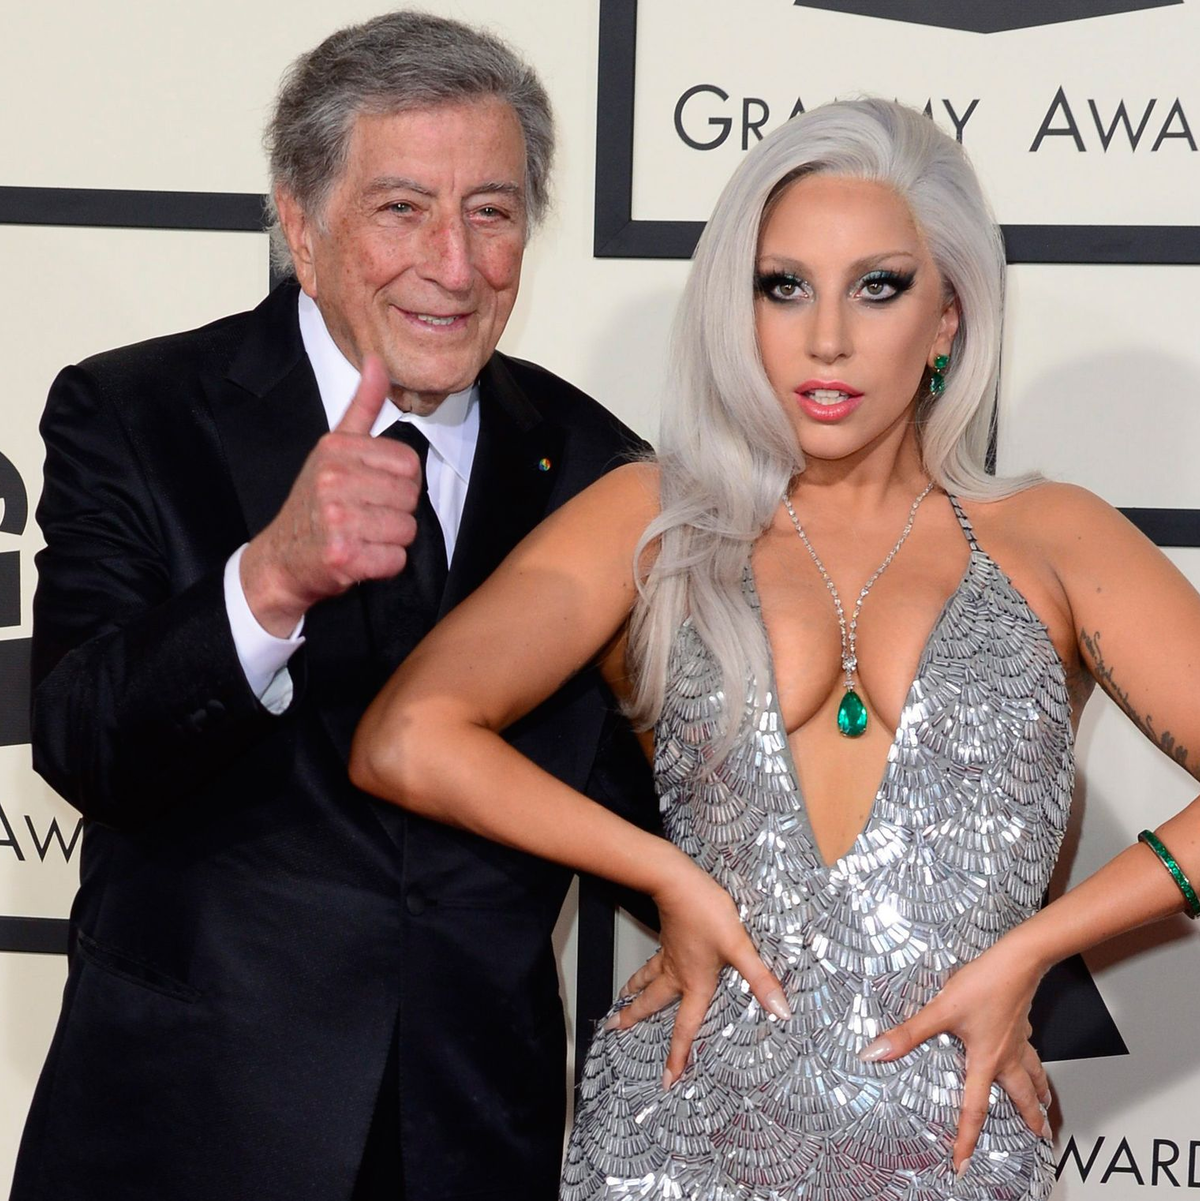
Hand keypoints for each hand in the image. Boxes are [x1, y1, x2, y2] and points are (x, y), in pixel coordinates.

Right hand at [241, 355, 421, 634]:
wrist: (280, 559)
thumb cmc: (314, 504)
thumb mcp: (333, 449)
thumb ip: (362, 407)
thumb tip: (378, 361)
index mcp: (336, 449)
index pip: (410, 463)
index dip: (400, 483)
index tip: (372, 492)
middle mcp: (332, 479)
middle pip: (411, 497)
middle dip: (396, 513)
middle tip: (365, 518)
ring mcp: (336, 517)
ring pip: (407, 529)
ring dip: (391, 541)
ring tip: (361, 537)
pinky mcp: (342, 555)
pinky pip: (396, 560)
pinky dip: (384, 566)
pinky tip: (359, 559)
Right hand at [605, 857, 790, 1088]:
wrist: (676, 881)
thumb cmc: (706, 913)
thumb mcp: (739, 947)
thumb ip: (760, 979)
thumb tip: (782, 1011)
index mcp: (694, 983)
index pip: (685, 1027)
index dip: (677, 1055)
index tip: (666, 1079)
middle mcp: (677, 973)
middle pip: (652, 1002)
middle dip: (634, 1018)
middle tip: (616, 1029)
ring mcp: (670, 953)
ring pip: (647, 978)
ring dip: (634, 992)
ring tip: (621, 1000)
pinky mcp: (668, 935)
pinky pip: (654, 960)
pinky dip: (646, 969)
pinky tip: (651, 964)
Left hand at [859, 940, 1050, 1175]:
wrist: (1018, 960)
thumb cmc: (983, 984)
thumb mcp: (940, 1009)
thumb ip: (909, 1033)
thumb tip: (876, 1052)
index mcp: (986, 1060)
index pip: (975, 1109)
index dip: (966, 1138)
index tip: (963, 1164)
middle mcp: (1006, 1055)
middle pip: (1022, 1096)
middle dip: (1030, 1118)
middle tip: (1040, 1136)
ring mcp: (1018, 1039)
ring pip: (1034, 1073)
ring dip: (1039, 1091)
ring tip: (1045, 1103)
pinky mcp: (1021, 1021)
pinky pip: (1031, 1049)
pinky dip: (1034, 1059)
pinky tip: (1029, 1051)